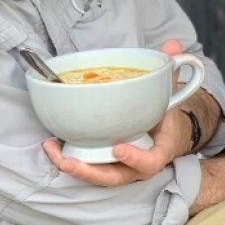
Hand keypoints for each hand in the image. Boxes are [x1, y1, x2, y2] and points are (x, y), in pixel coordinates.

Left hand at [42, 37, 191, 187]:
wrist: (166, 135)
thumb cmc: (166, 117)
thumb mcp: (172, 94)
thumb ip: (171, 71)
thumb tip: (173, 46)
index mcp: (158, 151)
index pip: (150, 162)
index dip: (136, 159)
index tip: (118, 148)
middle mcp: (138, 165)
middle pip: (115, 177)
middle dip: (90, 173)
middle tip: (70, 162)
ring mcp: (120, 168)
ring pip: (97, 176)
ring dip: (73, 166)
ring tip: (53, 150)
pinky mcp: (105, 164)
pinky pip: (88, 166)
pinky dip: (68, 158)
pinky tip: (52, 144)